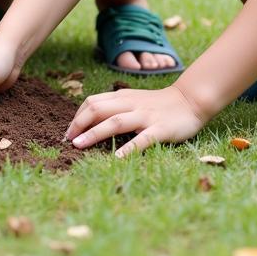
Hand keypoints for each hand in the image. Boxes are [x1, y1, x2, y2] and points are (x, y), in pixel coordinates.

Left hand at [65, 84, 210, 157]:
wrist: (189, 100)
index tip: (68, 132)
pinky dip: (128, 148)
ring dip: (94, 134)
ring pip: (115, 122)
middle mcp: (130, 104)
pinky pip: (142, 139)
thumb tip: (91, 120)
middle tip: (67, 140)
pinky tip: (117, 158)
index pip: (92, 102)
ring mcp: (145, 116)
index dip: (77, 116)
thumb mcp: (133, 100)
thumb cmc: (158, 104)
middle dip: (79, 124)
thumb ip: (115, 107)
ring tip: (79, 145)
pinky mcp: (160, 129)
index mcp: (122, 97)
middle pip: (98, 109)